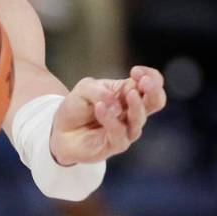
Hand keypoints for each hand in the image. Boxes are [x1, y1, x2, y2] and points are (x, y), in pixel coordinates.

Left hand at [50, 66, 166, 165]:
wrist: (60, 130)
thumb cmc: (77, 107)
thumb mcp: (85, 88)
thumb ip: (101, 91)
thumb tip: (118, 106)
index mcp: (129, 93)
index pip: (152, 83)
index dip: (151, 76)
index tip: (135, 71)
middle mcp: (132, 112)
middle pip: (156, 102)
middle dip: (154, 90)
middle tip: (144, 81)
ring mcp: (126, 130)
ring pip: (139, 119)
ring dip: (135, 105)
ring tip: (129, 94)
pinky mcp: (115, 145)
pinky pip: (119, 133)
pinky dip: (110, 119)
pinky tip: (100, 107)